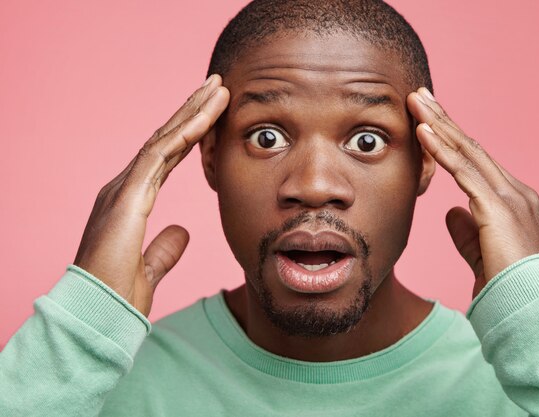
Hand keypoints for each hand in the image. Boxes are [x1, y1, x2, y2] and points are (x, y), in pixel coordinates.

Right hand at [73, 75, 229, 315]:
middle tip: (217, 86)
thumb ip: (165, 248)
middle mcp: (126, 187)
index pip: (167, 157)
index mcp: (131, 201)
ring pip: (164, 139)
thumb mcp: (151, 267)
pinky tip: (205, 116)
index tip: (213, 114)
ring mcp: (124, 188)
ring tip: (217, 87)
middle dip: (193, 110)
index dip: (190, 133)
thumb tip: (183, 231)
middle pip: (166, 140)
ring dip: (193, 112)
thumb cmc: (117, 294)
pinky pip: (159, 155)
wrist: (97, 312)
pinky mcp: (127, 195)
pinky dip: (184, 133)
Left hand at [407, 88, 538, 297]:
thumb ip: (466, 227)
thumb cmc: (504, 282)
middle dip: (443, 119)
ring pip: (467, 151)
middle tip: (420, 94)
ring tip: (416, 101)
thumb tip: (451, 211)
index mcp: (512, 198)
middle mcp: (514, 190)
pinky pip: (463, 171)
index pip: (475, 159)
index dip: (450, 136)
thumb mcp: (479, 249)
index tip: (429, 118)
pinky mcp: (497, 206)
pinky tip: (424, 131)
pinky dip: (441, 150)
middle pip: (471, 146)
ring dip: (438, 124)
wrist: (524, 304)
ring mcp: (509, 195)